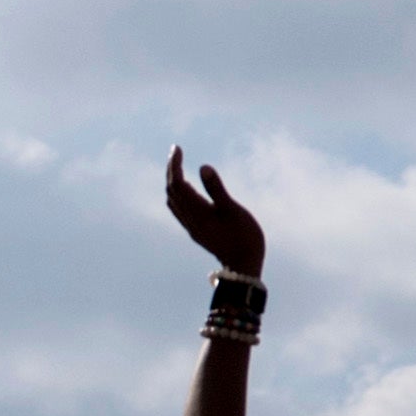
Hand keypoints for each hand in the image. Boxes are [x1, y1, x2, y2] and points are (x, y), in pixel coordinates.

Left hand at [165, 148, 264, 279]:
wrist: (244, 267)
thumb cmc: (244, 238)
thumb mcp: (233, 211)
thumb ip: (217, 189)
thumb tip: (203, 167)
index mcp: (198, 213)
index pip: (178, 184)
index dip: (174, 165)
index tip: (177, 148)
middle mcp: (190, 220)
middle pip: (172, 191)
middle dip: (171, 170)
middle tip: (176, 152)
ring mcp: (192, 227)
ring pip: (173, 201)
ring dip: (172, 182)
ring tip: (178, 166)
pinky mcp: (197, 232)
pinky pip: (179, 209)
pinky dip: (178, 194)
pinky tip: (187, 189)